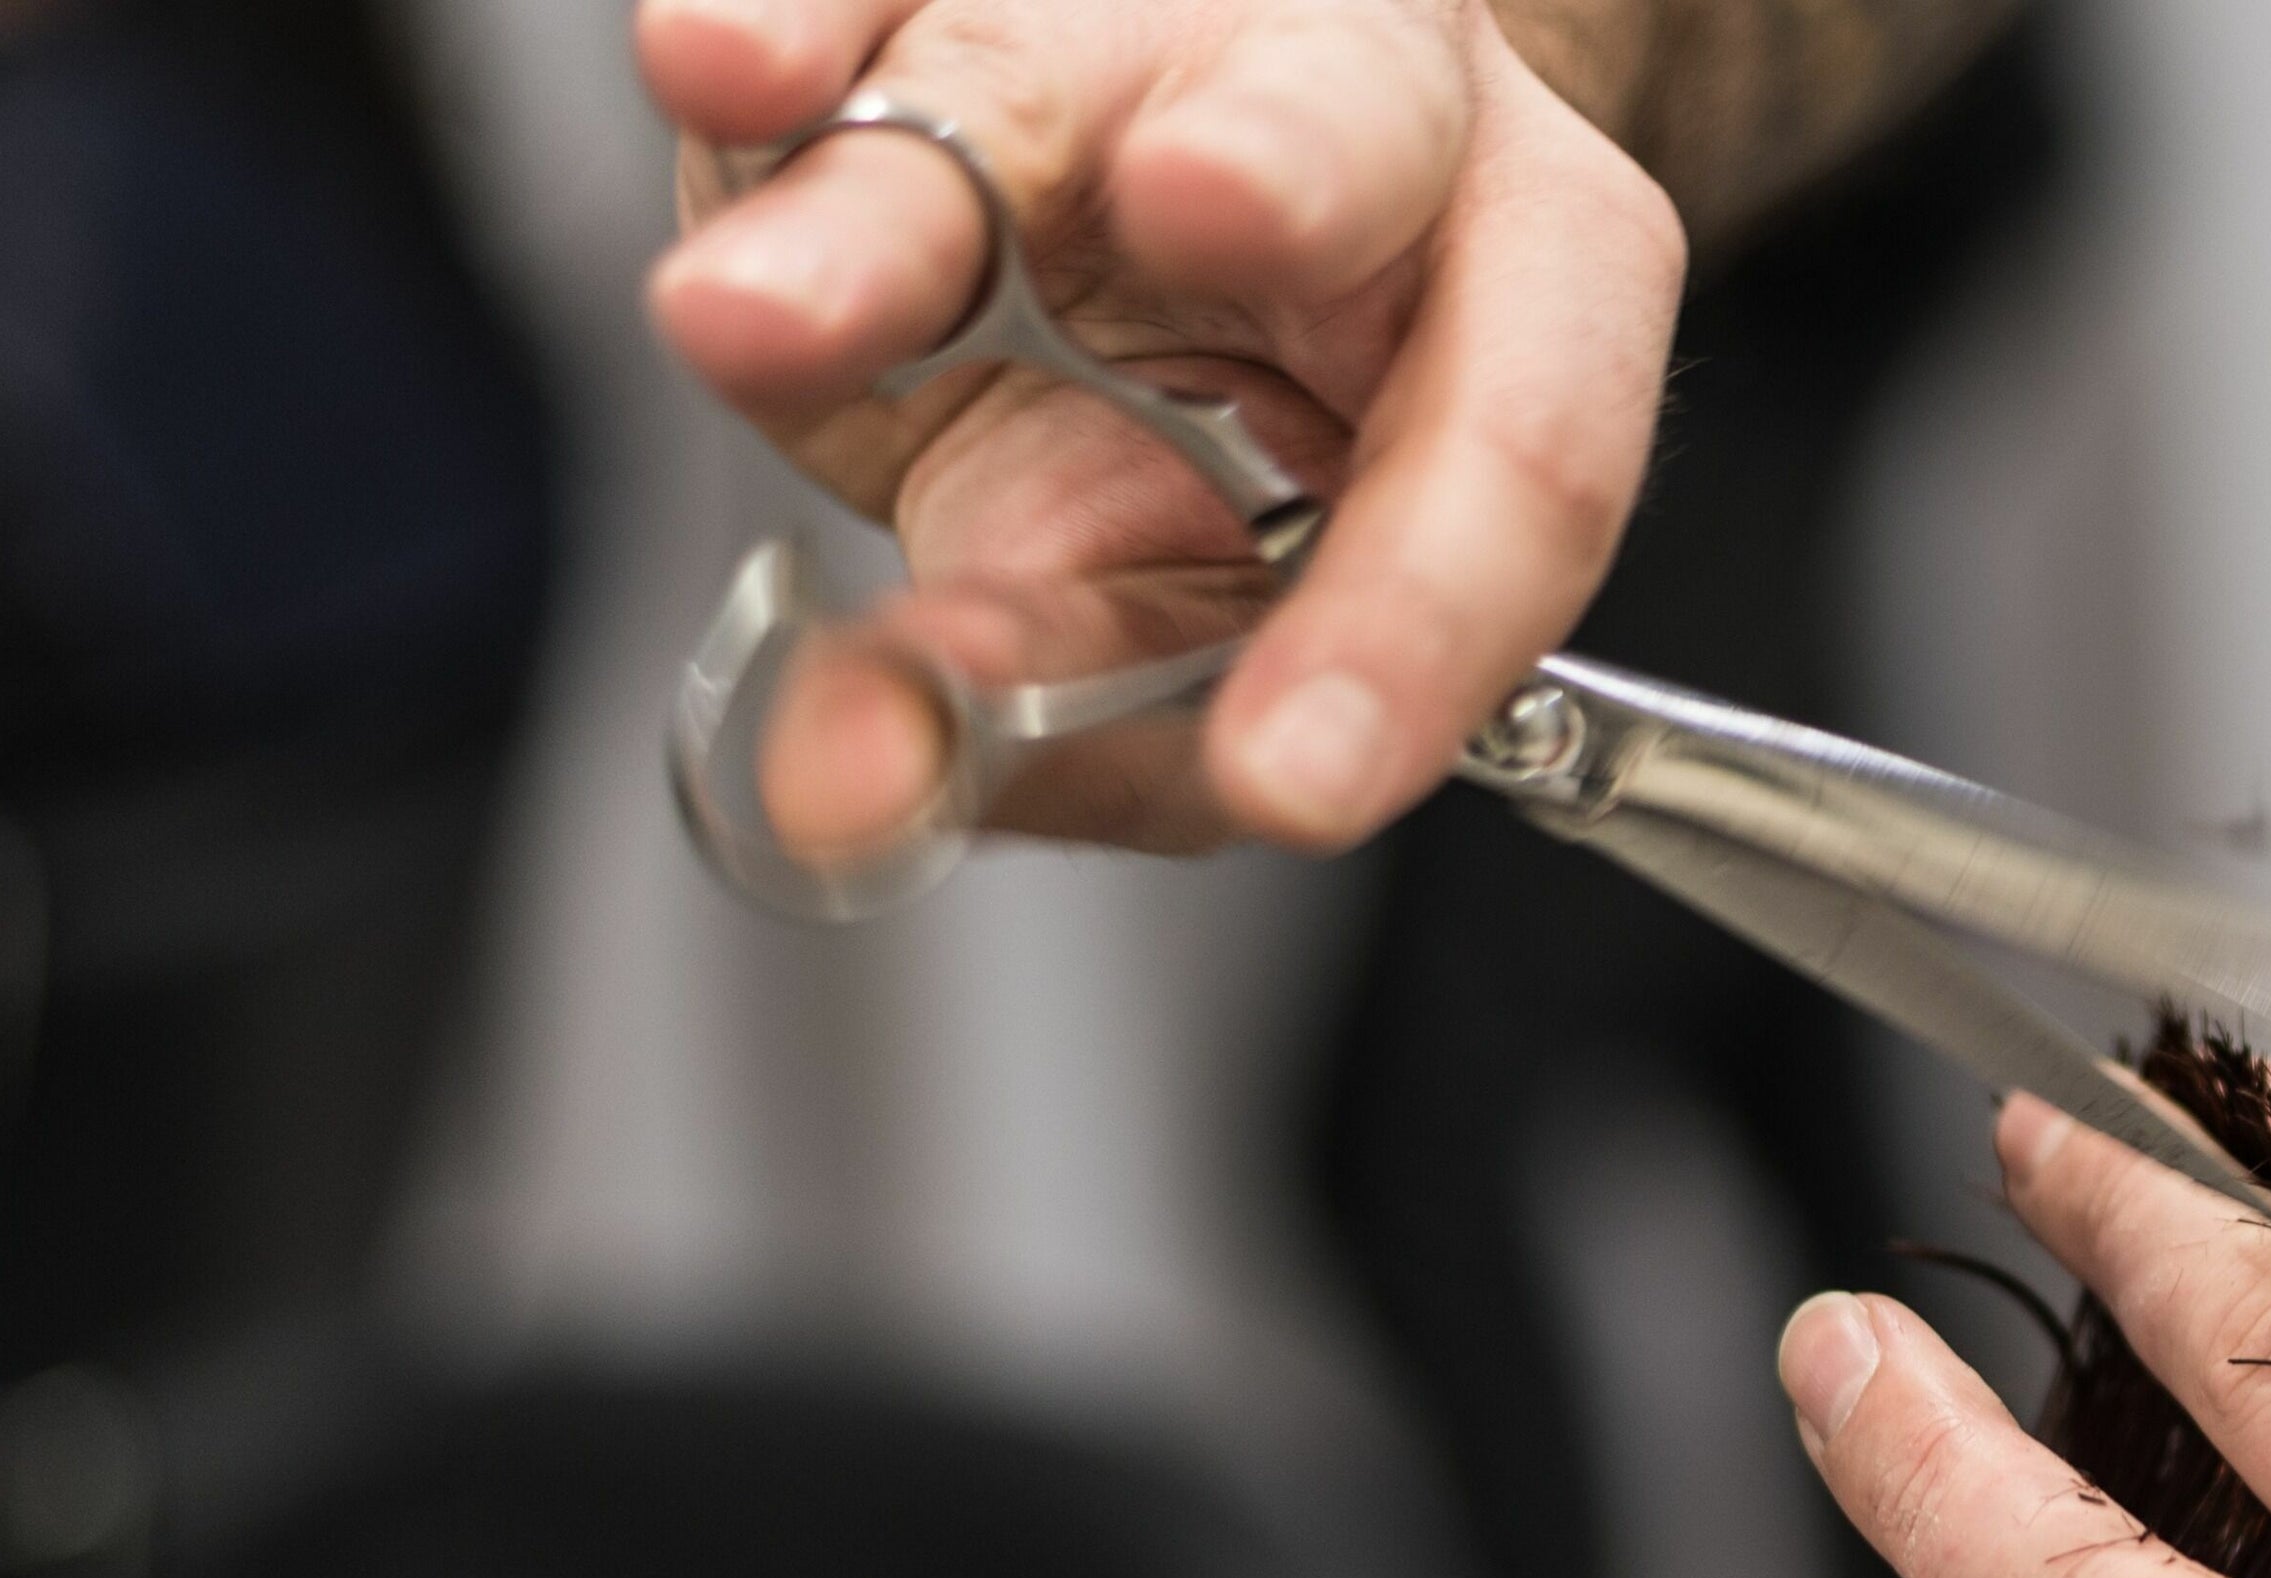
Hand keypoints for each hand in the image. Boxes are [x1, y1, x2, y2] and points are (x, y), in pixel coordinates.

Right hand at [637, 0, 1683, 852]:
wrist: (1194, 163)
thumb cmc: (1260, 430)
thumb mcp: (1236, 600)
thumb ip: (1101, 703)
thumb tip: (873, 782)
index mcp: (1531, 280)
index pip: (1526, 451)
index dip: (1413, 623)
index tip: (1288, 780)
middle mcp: (1367, 107)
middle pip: (1346, 128)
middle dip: (1278, 165)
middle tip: (1210, 196)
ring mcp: (1130, 17)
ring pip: (1027, 66)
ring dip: (894, 191)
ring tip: (760, 306)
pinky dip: (766, 35)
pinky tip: (712, 71)